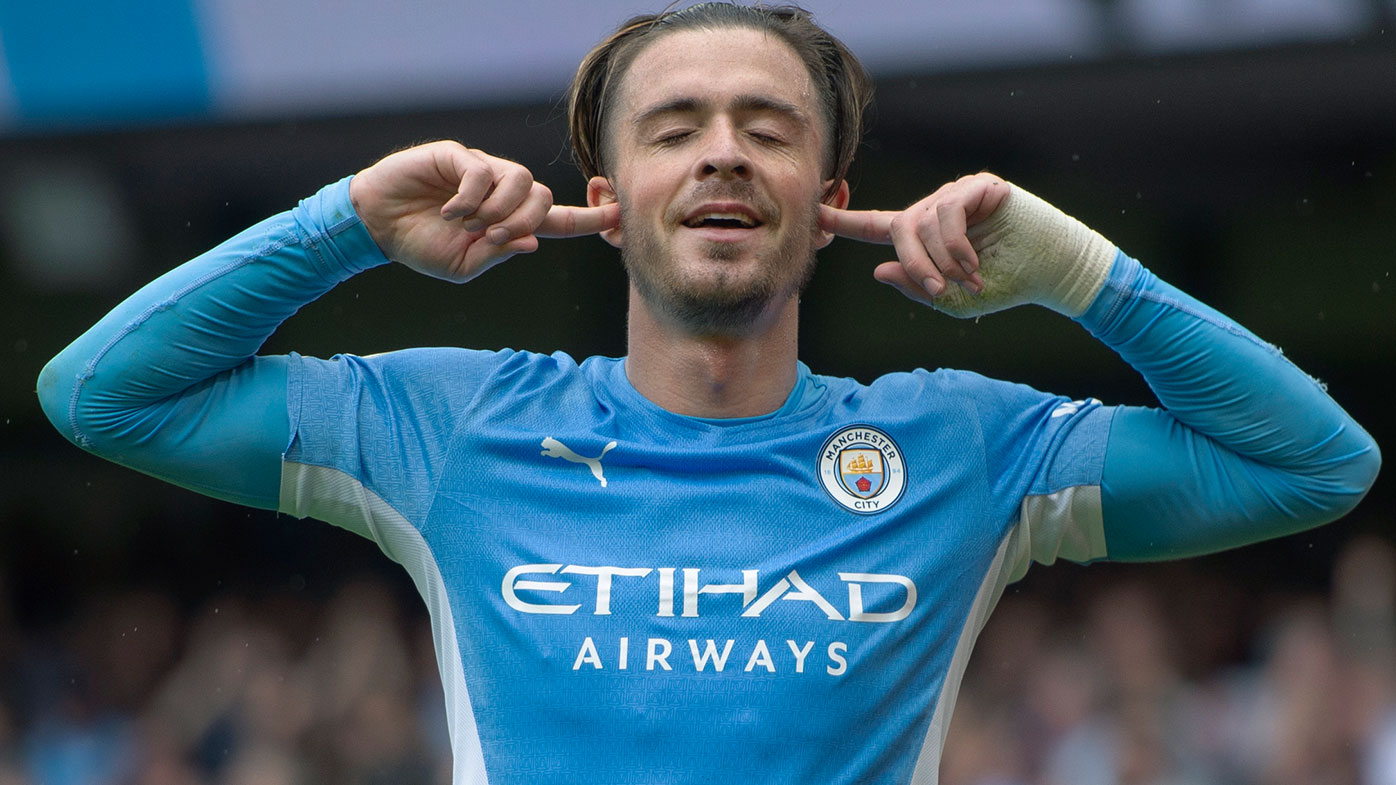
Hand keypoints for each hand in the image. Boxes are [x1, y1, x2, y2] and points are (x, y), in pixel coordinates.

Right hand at [349, 141, 618, 282]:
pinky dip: (470, 197)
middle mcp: (501, 193)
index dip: (588, 219)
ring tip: (468, 224)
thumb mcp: (463, 266)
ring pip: (520, 180)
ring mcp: (482, 172)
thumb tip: (531, 242)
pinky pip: (483, 172)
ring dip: (499, 210)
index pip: (557, 220)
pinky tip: (449, 210)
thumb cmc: (421, 247)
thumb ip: (497, 254)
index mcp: (508, 222)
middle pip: (541, 198)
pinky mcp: (457, 156)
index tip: (618, 215)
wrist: (377, 226)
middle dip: (522, 222)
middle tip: (489, 237)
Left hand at [819, 174, 1114, 317]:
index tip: (812, 212)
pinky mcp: (979, 186)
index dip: (842, 221)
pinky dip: (958, 244)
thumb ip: (915, 286)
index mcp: (924, 236)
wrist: (1053, 272)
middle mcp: (935, 210)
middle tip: (937, 289)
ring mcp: (957, 195)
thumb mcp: (953, 299)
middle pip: (898, 229)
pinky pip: (948, 211)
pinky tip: (975, 263)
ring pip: (922, 222)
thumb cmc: (1006, 285)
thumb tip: (877, 270)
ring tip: (968, 279)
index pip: (874, 226)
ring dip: (941, 259)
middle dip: (913, 263)